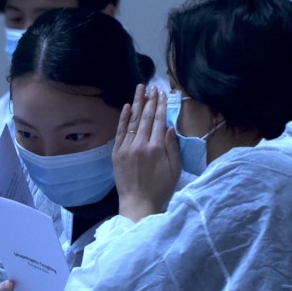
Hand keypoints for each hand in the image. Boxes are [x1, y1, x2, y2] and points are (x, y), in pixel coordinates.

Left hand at [113, 84, 180, 221]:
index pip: (158, 120)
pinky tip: (128, 106)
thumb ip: (172, 146)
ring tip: (140, 89)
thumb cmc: (160, 188)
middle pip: (146, 117)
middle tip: (152, 86)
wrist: (137, 203)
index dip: (160, 105)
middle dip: (150, 100)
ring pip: (133, 121)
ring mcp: (126, 147)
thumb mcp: (174, 169)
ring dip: (137, 103)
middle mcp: (140, 144)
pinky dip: (124, 118)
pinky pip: (120, 131)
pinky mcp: (117, 152)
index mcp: (156, 148)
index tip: (162, 93)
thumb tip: (170, 126)